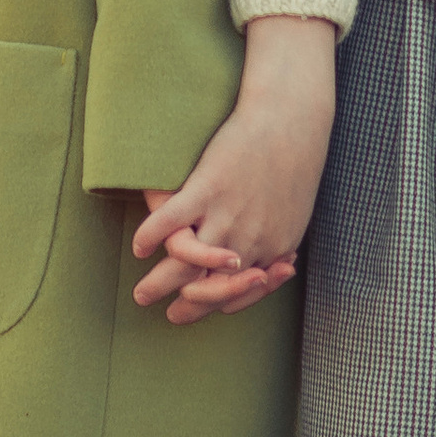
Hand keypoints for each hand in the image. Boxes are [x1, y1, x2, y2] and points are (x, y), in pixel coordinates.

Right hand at [130, 15, 337, 325]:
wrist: (291, 119)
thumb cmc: (296, 164)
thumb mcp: (295, 216)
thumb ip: (278, 244)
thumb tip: (272, 267)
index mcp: (272, 251)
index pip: (236, 297)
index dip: (214, 308)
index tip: (198, 310)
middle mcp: (247, 242)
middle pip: (208, 291)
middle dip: (185, 311)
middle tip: (167, 317)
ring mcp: (225, 216)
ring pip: (185, 266)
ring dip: (158, 284)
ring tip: (141, 295)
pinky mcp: (206, 189)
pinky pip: (170, 223)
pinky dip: (150, 237)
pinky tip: (139, 247)